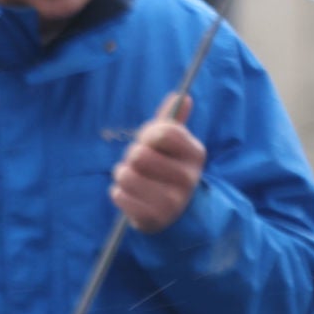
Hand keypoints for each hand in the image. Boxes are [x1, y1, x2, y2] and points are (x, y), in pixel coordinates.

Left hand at [114, 91, 206, 233]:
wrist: (172, 213)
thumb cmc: (165, 169)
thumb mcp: (172, 145)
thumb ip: (172, 121)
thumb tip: (182, 95)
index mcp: (194, 153)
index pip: (164, 132)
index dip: (148, 134)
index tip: (150, 141)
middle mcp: (188, 177)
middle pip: (139, 154)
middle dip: (131, 156)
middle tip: (140, 165)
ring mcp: (173, 200)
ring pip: (126, 175)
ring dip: (123, 175)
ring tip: (135, 180)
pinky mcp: (154, 218)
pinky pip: (118, 195)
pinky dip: (119, 194)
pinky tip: (133, 197)